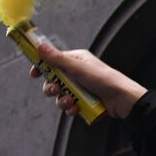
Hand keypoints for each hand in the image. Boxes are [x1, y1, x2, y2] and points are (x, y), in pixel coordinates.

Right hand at [29, 41, 146, 118]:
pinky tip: (77, 108)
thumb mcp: (78, 67)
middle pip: (54, 81)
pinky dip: (71, 108)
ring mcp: (81, 88)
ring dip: (63, 100)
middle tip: (55, 90)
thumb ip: (57, 59)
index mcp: (76, 61)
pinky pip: (70, 106)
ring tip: (71, 101)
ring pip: (61, 95)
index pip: (53, 61)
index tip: (33, 74)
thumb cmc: (103, 79)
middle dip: (51, 88)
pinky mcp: (84, 101)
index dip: (42, 67)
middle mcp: (78, 73)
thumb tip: (40, 46)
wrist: (122, 99)